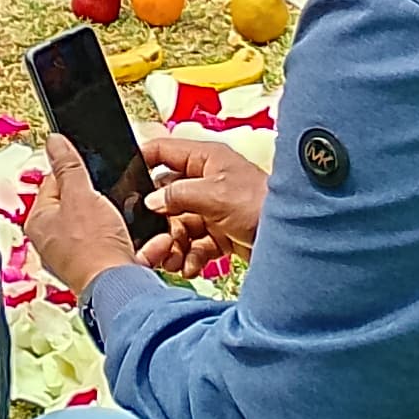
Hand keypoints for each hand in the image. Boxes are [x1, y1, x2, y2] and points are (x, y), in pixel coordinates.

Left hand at [21, 135, 140, 297]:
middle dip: (109, 201)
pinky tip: (150, 243)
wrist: (121, 291)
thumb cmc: (93, 248)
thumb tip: (53, 141)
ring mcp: (80, 258)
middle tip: (117, 199)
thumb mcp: (81, 195)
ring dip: (128, 223)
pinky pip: (125, 249)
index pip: (54, 182)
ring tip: (134, 222)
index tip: (93, 171)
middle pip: (84, 204)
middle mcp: (55, 242)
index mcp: (40, 222)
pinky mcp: (105, 270)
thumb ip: (68, 166)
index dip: (77, 173)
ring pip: (108, 227)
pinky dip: (140, 246)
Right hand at [136, 125, 268, 274]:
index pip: (163, 151)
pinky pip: (195, 244)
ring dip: (171, 243)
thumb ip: (177, 195)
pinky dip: (189, 256)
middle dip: (158, 221)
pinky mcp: (221, 233)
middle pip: (166, 196)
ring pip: (178, 224)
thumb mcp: (214, 195)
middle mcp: (206, 181)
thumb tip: (151, 200)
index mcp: (205, 159)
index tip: (123, 180)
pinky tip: (189, 266)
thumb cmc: (261, 204)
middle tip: (150, 240)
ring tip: (169, 259)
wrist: (295, 240)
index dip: (141, 162)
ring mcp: (213, 208)